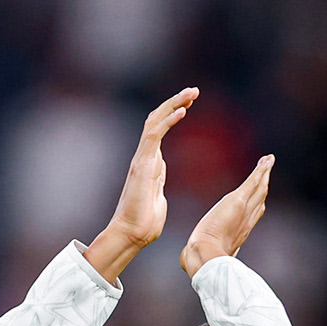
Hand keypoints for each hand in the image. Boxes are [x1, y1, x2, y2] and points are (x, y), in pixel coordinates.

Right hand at [84, 87, 198, 282]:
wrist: (133, 234)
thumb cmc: (145, 224)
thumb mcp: (158, 199)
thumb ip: (158, 186)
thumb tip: (159, 184)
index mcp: (150, 163)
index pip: (160, 129)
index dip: (173, 114)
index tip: (189, 104)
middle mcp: (145, 156)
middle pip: (157, 119)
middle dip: (175, 103)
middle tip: (194, 91)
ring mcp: (142, 158)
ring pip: (155, 121)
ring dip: (174, 105)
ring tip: (191, 94)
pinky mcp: (143, 164)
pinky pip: (155, 135)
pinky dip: (168, 121)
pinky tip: (182, 111)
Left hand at [180, 154, 274, 277]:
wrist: (206, 255)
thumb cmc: (201, 258)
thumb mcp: (199, 253)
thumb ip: (194, 254)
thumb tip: (183, 262)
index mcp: (239, 233)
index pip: (252, 215)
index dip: (257, 204)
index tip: (259, 196)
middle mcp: (246, 222)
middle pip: (260, 200)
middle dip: (264, 185)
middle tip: (267, 171)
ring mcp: (244, 210)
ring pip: (259, 189)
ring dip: (264, 174)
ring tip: (269, 161)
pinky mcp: (238, 201)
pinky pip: (253, 183)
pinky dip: (261, 171)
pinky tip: (267, 160)